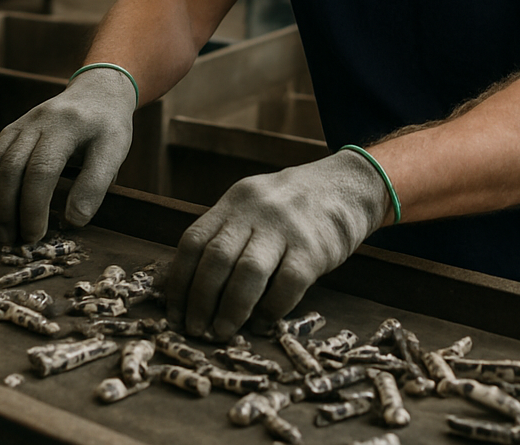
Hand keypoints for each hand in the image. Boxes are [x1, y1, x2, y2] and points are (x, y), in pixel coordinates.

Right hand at [0, 67, 135, 243]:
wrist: (96, 92)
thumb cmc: (108, 127)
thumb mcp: (114, 152)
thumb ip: (95, 186)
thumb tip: (73, 221)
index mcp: (67, 125)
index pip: (42, 170)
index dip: (34, 207)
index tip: (36, 236)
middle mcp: (38, 121)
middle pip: (10, 168)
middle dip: (7, 210)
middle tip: (13, 242)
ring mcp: (20, 124)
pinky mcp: (10, 130)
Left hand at [165, 149, 390, 339]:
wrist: (346, 186)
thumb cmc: (290, 207)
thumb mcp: (251, 208)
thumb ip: (222, 237)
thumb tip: (179, 286)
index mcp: (234, 202)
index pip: (193, 241)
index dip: (178, 280)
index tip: (173, 313)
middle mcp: (255, 210)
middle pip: (216, 258)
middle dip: (200, 300)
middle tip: (195, 330)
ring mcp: (285, 227)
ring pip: (248, 273)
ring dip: (230, 309)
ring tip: (222, 332)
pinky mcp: (314, 247)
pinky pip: (287, 284)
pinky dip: (271, 309)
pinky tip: (263, 324)